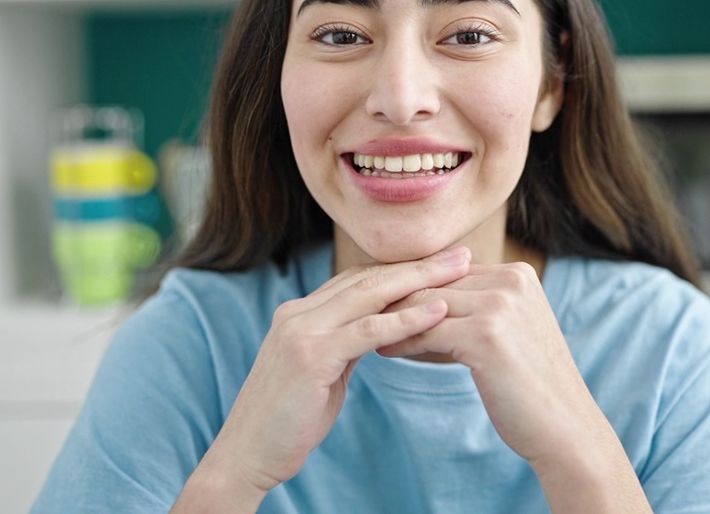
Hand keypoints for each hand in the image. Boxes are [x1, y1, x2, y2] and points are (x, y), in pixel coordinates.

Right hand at [196, 248, 470, 496]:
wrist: (247, 455)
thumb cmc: (287, 421)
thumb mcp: (322, 373)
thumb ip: (347, 346)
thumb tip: (382, 332)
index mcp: (300, 313)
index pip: (358, 278)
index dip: (402, 269)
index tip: (442, 263)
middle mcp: (298, 313)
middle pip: (369, 277)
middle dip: (419, 265)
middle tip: (463, 255)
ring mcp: (301, 331)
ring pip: (370, 295)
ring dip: (421, 281)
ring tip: (460, 271)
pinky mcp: (310, 356)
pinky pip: (367, 331)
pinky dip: (406, 319)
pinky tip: (438, 311)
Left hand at [377, 260, 610, 465]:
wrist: (566, 428)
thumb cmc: (532, 386)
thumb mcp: (511, 331)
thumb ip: (479, 306)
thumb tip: (427, 298)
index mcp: (518, 274)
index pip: (450, 271)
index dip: (415, 285)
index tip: (382, 299)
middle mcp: (512, 281)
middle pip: (435, 283)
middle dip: (398, 299)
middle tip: (363, 314)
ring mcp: (500, 305)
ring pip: (425, 304)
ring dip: (392, 319)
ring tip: (366, 333)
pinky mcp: (486, 335)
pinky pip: (426, 332)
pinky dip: (401, 341)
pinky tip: (384, 351)